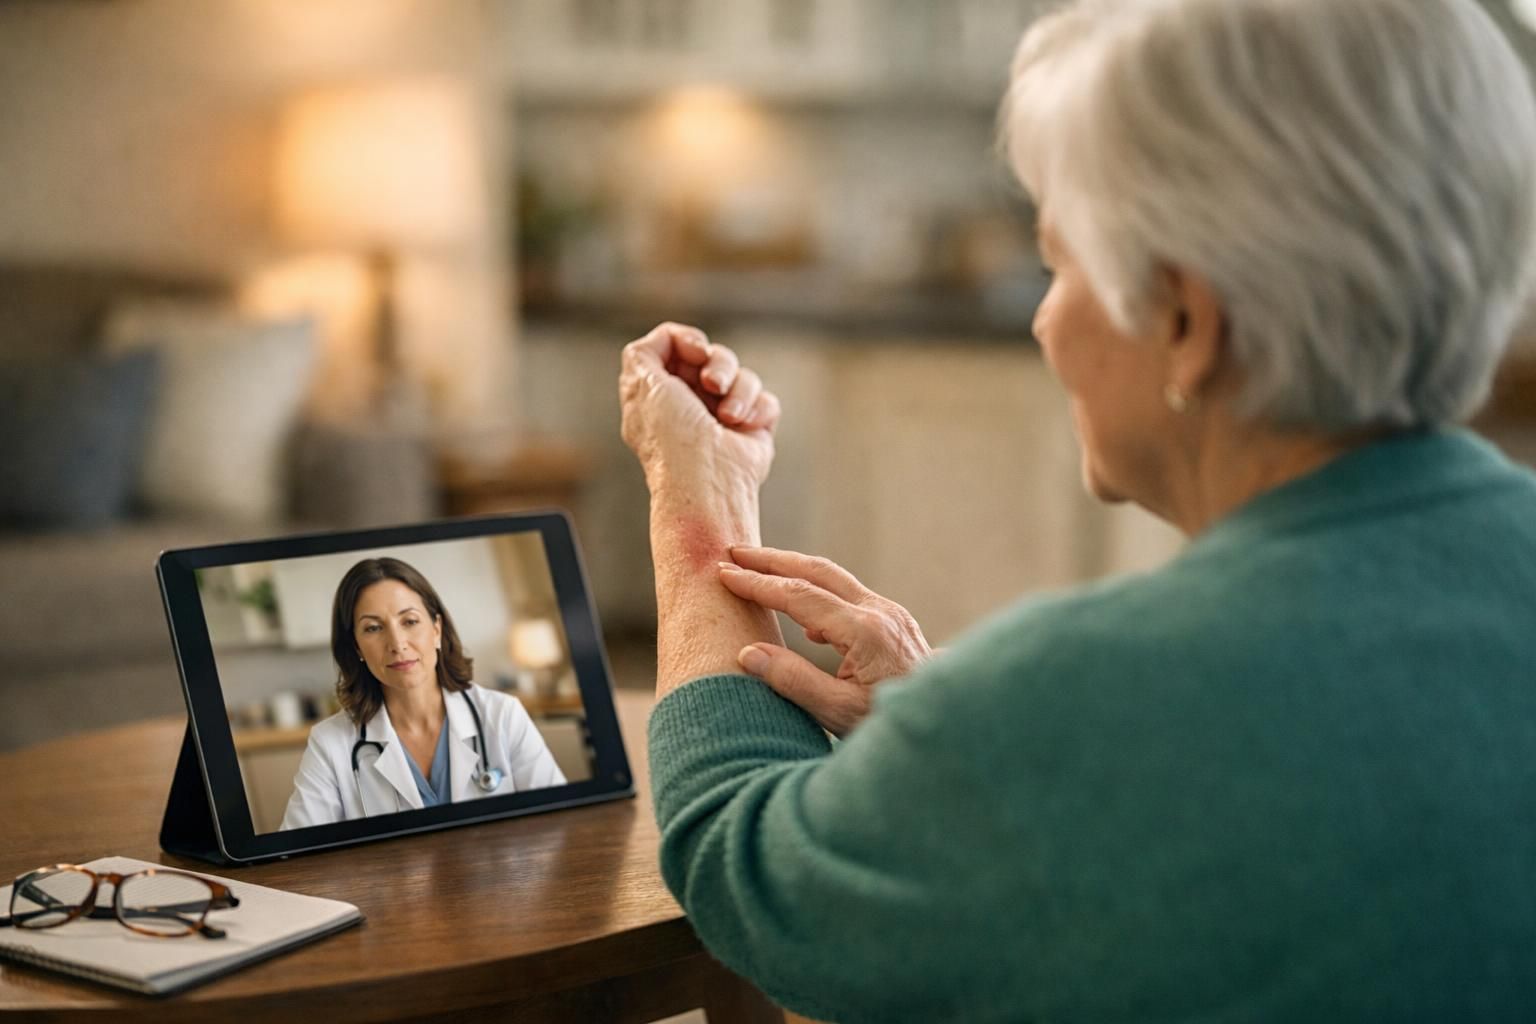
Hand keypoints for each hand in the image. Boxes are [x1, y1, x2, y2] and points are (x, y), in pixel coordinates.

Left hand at [620, 322, 780, 490]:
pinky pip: (765, 400)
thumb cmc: (671, 438)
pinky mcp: (753, 430)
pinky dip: (757, 411)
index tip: (695, 353)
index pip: (677, 347)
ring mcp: (722, 417)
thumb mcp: (642, 384)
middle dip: (718, 364)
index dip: (688, 341)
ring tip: (729, 416)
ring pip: (743, 375)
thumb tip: (665, 339)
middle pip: (713, 355)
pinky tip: (744, 428)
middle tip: (712, 385)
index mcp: (660, 394)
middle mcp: (690, 403)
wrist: (708, 480)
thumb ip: (643, 353)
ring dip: (739, 390)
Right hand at [718, 546, 932, 736]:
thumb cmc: (892, 727)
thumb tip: (748, 653)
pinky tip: (803, 619)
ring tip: (759, 573)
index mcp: (865, 631)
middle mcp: (880, 613)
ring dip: (794, 571)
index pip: (800, 596)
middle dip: (773, 560)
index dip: (759, 584)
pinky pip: (849, 596)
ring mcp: (891, 615)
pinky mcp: (895, 624)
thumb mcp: (839, 713)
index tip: (725, 574)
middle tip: (734, 552)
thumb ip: (793, 682)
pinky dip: (817, 593)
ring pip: (834, 580)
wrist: (950, 725)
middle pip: (818, 571)